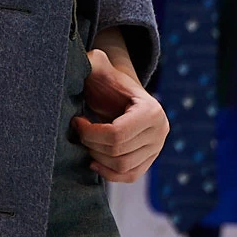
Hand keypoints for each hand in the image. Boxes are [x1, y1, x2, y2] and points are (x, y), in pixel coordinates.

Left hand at [72, 43, 168, 183]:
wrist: (119, 94)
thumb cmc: (106, 81)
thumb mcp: (99, 67)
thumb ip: (94, 61)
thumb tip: (90, 60)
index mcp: (151, 110)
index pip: (117, 134)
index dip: (90, 132)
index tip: (76, 121)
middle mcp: (160, 132)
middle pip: (118, 152)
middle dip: (91, 143)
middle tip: (78, 131)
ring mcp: (157, 149)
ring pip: (122, 167)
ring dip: (97, 157)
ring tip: (85, 141)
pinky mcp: (149, 161)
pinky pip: (129, 176)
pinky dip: (109, 173)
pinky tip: (92, 160)